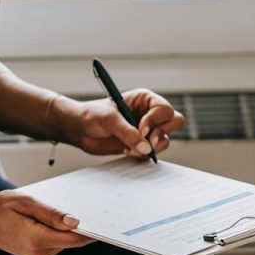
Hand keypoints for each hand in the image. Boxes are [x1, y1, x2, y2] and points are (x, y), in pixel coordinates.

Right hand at [0, 190, 93, 254]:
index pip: (73, 239)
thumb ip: (52, 214)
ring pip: (64, 242)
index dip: (91, 231)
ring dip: (64, 228)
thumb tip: (75, 222)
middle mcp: (38, 254)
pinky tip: (46, 219)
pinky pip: (55, 243)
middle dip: (78, 226)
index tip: (105, 221)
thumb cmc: (0, 207)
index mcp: (35, 240)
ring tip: (51, 211)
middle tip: (84, 206)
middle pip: (71, 241)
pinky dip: (56, 232)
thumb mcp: (26, 202)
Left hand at [71, 89, 185, 157]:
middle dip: (161, 133)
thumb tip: (146, 148)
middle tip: (145, 141)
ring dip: (151, 148)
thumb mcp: (109, 120)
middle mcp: (150, 113)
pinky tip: (126, 152)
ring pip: (166, 139)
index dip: (155, 121)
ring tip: (129, 148)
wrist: (80, 130)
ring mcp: (148, 130)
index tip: (141, 130)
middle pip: (175, 122)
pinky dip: (143, 155)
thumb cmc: (92, 116)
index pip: (165, 109)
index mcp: (145, 99)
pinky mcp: (141, 144)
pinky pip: (154, 152)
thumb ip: (127, 132)